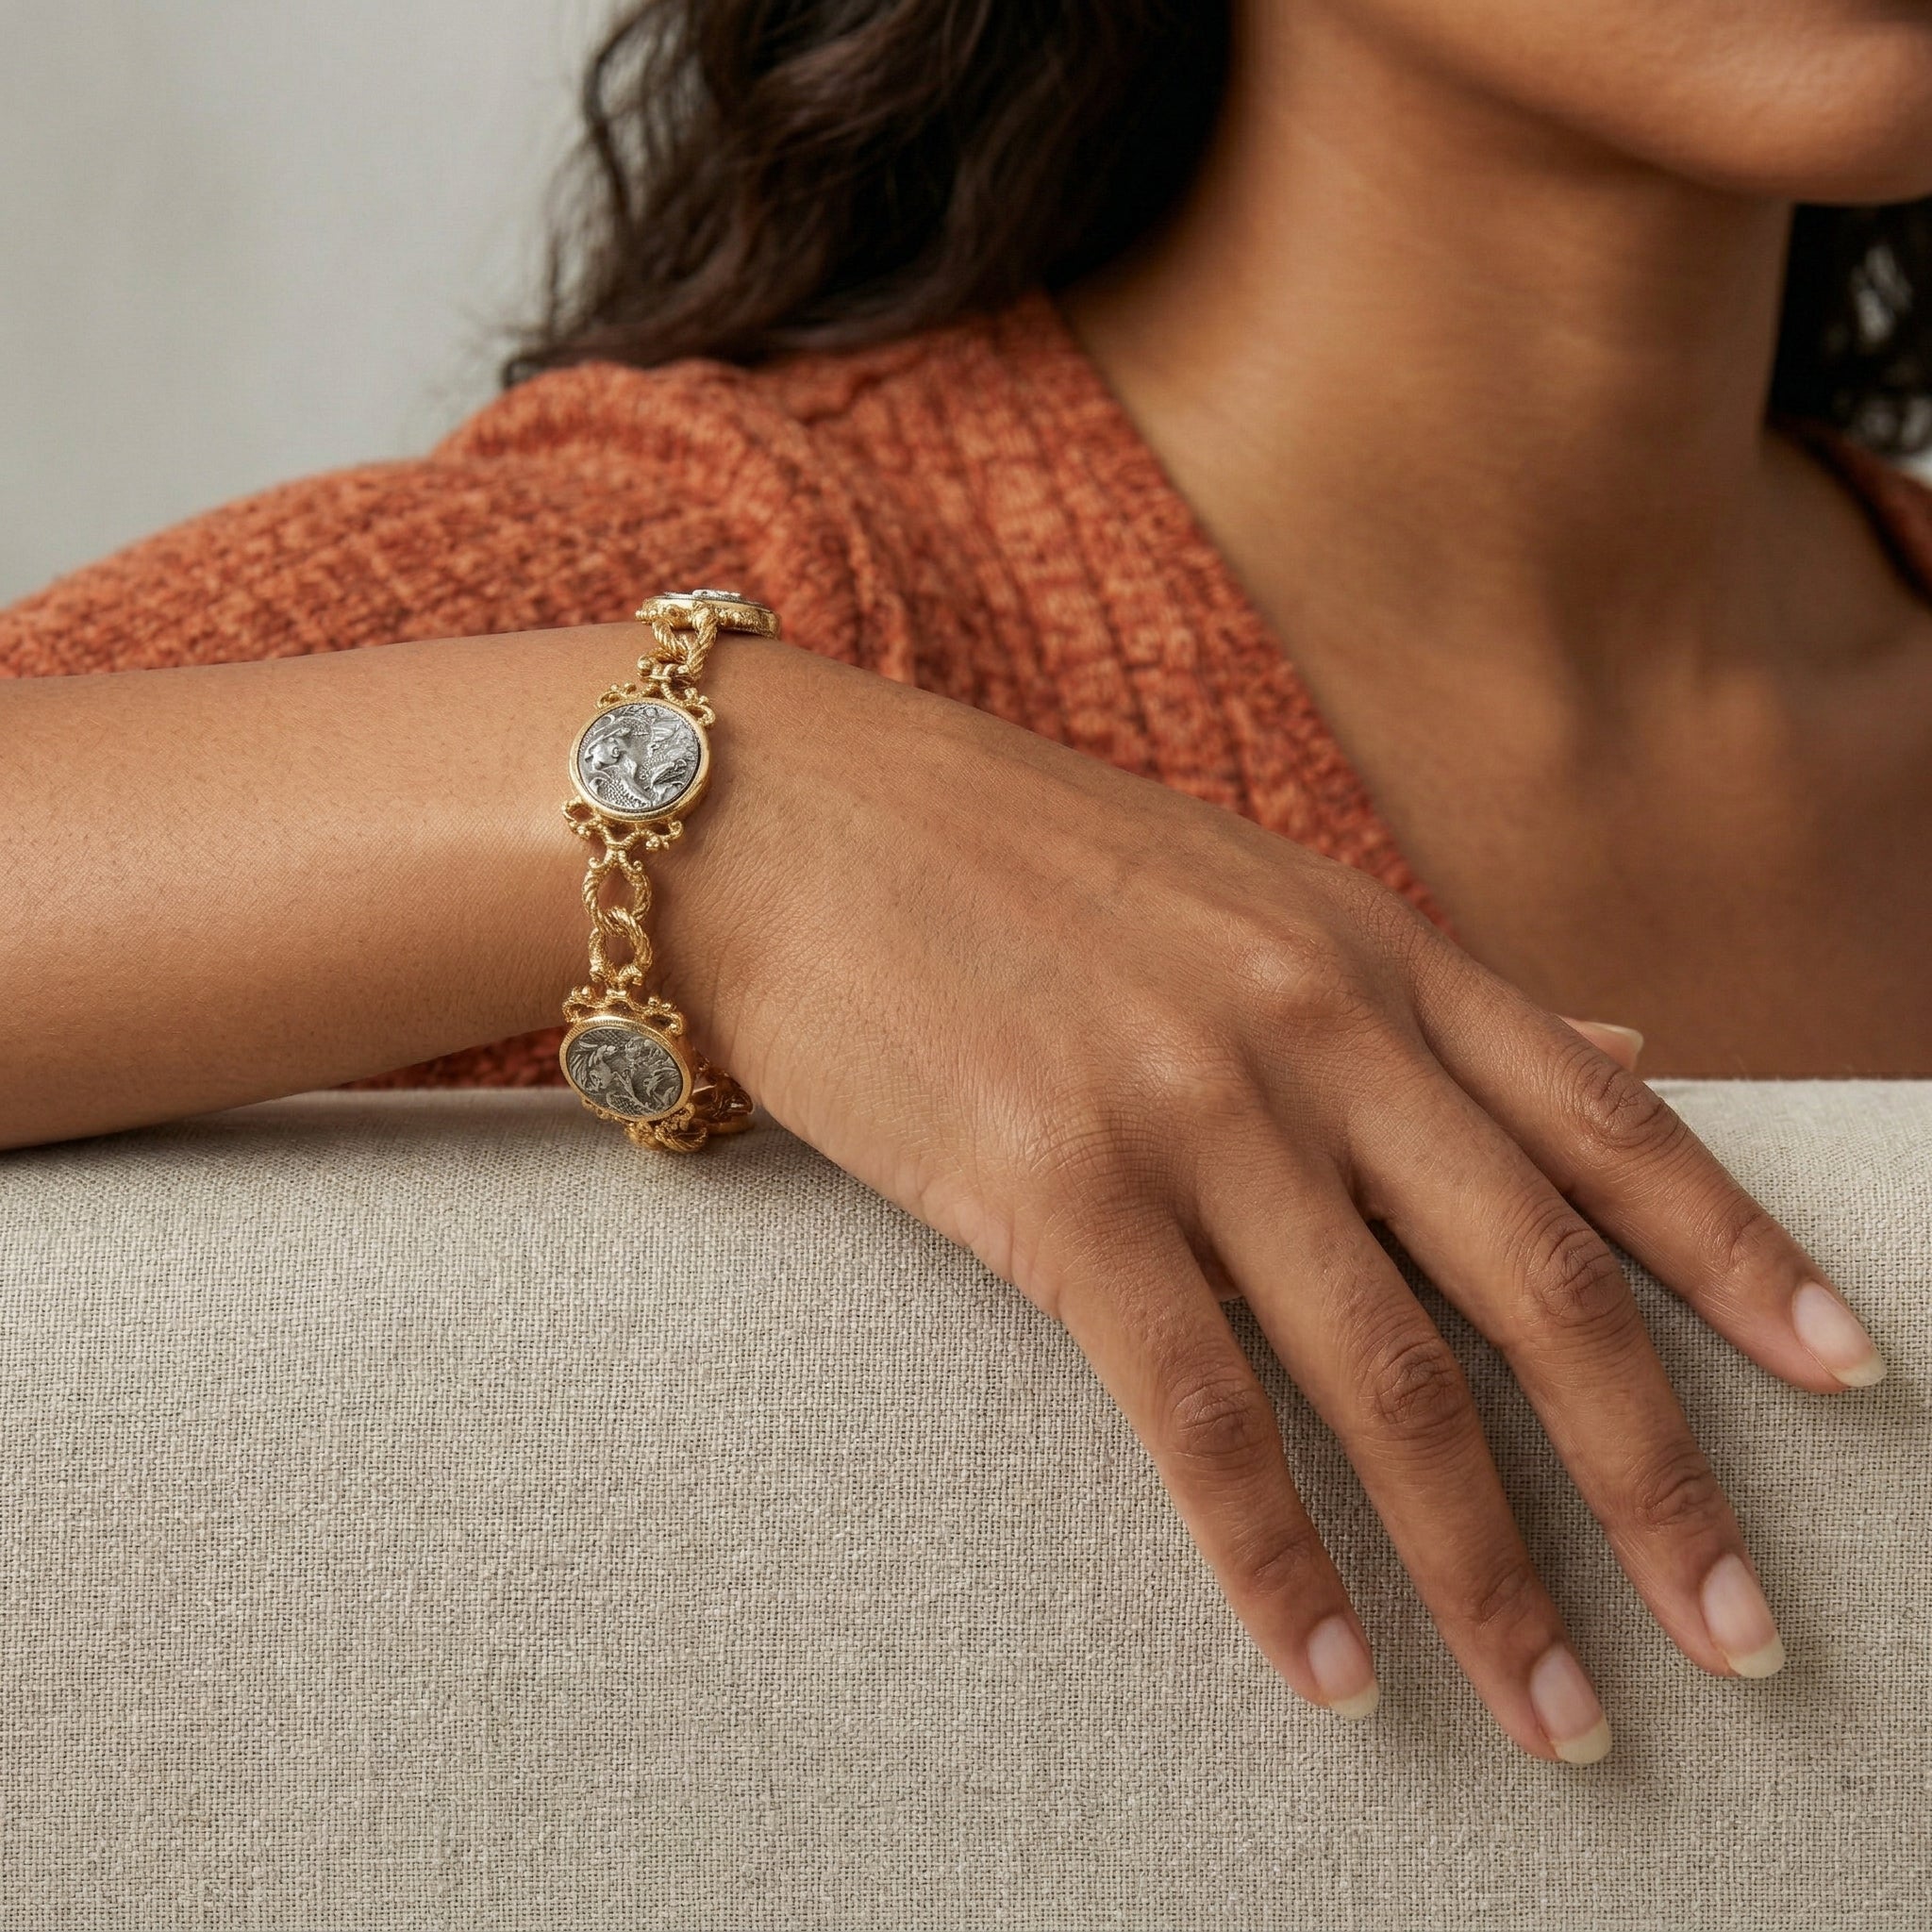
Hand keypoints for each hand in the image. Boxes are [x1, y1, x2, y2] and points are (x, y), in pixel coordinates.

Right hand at [680, 636, 1886, 1762]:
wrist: (794, 818)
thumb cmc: (1013, 858)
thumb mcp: (1255, 888)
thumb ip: (1430, 990)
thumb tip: (1621, 1037)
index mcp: (1373, 950)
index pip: (1609, 1120)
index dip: (1744, 1260)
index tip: (1847, 1381)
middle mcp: (1313, 1029)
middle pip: (1537, 1284)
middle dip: (1657, 1479)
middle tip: (1741, 1636)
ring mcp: (1188, 1108)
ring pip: (1389, 1378)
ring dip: (1488, 1570)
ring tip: (1556, 1709)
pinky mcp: (1056, 1189)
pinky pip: (1202, 1418)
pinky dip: (1280, 1563)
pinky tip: (1329, 1669)